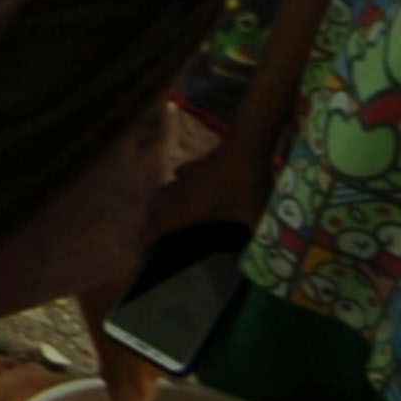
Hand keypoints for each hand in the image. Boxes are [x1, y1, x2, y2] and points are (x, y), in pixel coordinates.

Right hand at [155, 141, 270, 247]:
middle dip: (153, 222)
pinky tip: (187, 188)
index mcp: (188, 212)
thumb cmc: (245, 186)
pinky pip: (177, 178)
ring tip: (168, 213)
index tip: (141, 248)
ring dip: (162, 204)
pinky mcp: (193, 165)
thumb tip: (259, 251)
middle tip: (157, 233)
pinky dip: (177, 187)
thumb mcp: (253, 216)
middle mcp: (180, 195)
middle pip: (155, 209)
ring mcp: (185, 178)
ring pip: (163, 192)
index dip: (148, 238)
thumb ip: (253, 236)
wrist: (245, 149)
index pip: (160, 227)